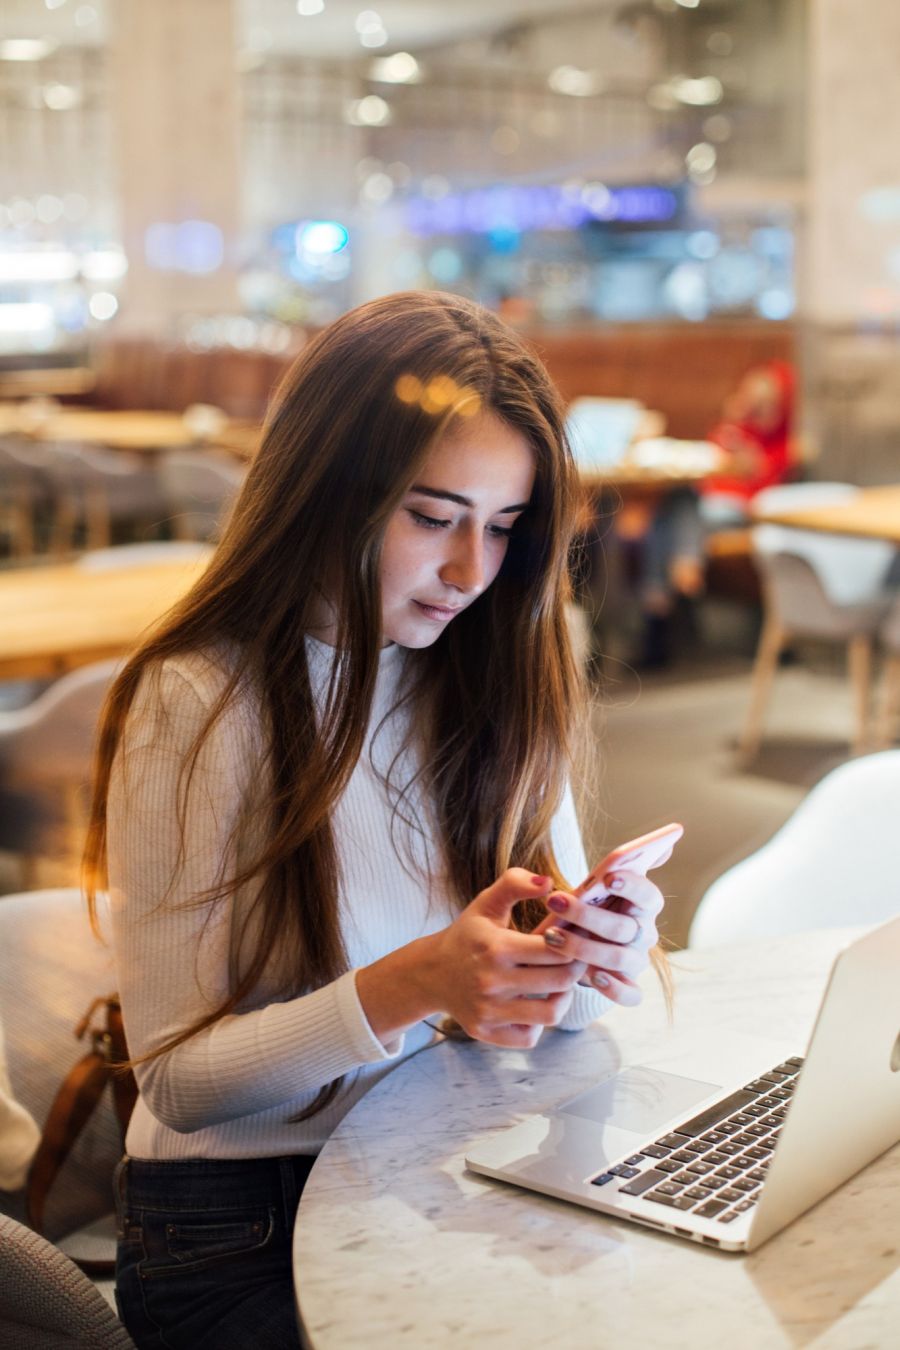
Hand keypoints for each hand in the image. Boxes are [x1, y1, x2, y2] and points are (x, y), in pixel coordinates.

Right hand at [426, 869, 586, 1048]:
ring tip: (560, 984)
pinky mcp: (485, 1032)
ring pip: (550, 1014)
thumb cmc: (468, 935)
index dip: (573, 942)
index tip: (575, 938)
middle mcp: (491, 981)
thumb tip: (548, 883)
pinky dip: (539, 1024)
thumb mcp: (487, 903)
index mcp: (496, 947)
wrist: (431, 972)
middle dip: (576, 968)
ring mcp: (488, 1010)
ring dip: (563, 998)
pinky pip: (529, 1037)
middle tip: (576, 959)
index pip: (555, 949)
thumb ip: (515, 883)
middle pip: (560, 981)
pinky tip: (535, 1005)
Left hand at [531, 869, 663, 1007]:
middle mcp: (643, 931)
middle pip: (625, 926)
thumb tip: (551, 879)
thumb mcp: (582, 890)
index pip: (647, 893)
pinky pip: (631, 994)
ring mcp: (636, 959)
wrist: (572, 946)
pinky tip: (592, 977)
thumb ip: (584, 875)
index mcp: (640, 903)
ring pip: (621, 957)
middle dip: (588, 915)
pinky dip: (614, 988)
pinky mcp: (628, 985)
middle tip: (555, 902)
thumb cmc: (580, 909)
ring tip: (552, 938)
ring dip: (586, 948)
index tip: (607, 878)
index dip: (632, 885)